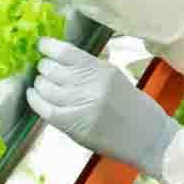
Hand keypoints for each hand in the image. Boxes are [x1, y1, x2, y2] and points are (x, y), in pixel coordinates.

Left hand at [29, 37, 180, 176]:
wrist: (150, 138)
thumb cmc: (137, 109)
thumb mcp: (117, 80)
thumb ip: (93, 71)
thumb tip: (64, 63)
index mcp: (103, 70)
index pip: (68, 53)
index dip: (49, 47)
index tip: (42, 45)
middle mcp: (91, 85)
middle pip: (53, 70)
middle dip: (44, 67)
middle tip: (42, 68)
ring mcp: (82, 105)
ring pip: (47, 88)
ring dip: (39, 84)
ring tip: (40, 83)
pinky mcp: (75, 126)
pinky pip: (46, 110)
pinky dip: (35, 101)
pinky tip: (33, 96)